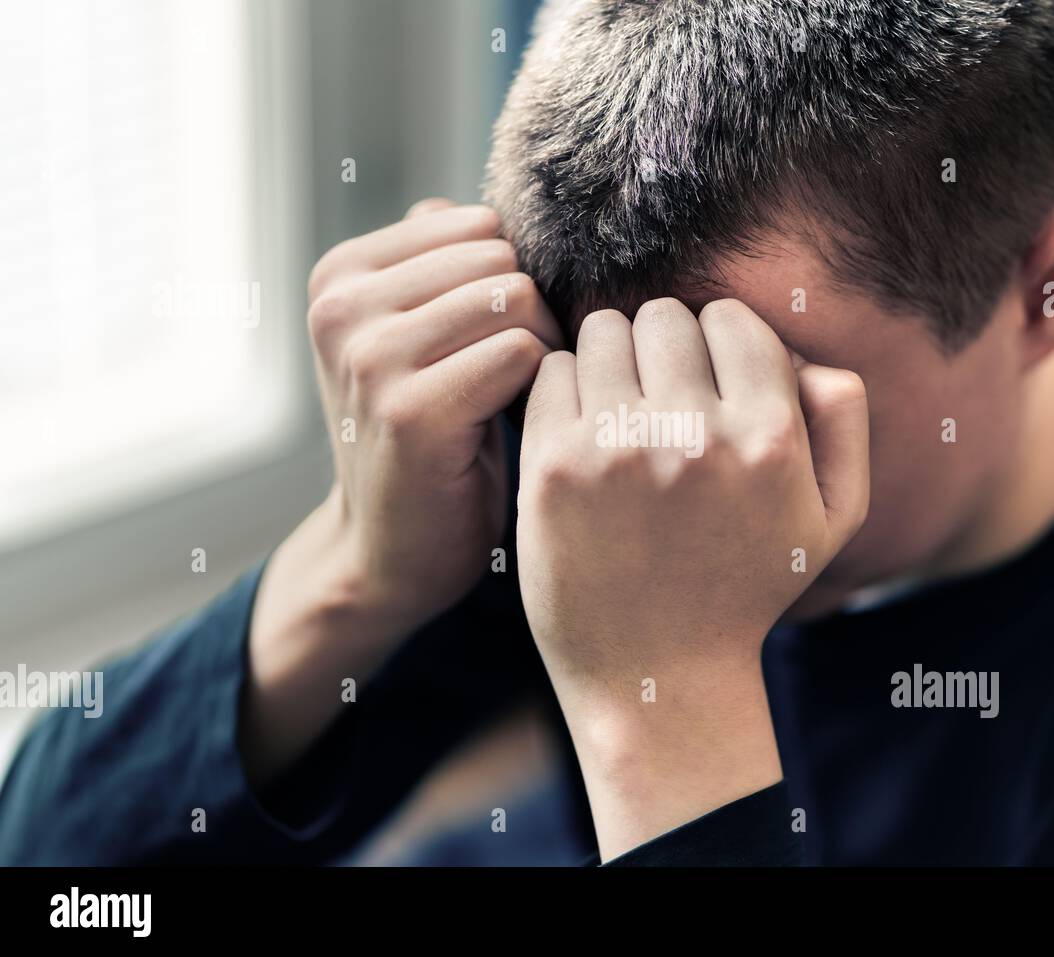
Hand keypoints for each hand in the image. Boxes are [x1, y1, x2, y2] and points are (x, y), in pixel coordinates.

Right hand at [243, 200, 561, 782]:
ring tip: (526, 400)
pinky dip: (543, 389)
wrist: (391, 553)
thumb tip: (495, 205)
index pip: (479, 225)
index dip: (516, 282)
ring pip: (516, 299)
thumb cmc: (432, 440)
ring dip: (546, 352)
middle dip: (536, 315)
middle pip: (501, 259)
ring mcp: (369, 356)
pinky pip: (521, 354)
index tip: (505, 341)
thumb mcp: (420, 340)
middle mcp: (343, 305)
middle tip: (526, 378)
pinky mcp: (410, 411)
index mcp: (342, 274)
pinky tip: (525, 426)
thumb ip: (442, 267)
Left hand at [517, 297, 868, 858]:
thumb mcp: (833, 519)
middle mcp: (696, 436)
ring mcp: (619, 449)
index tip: (706, 382)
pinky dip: (566, 389)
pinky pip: (553, 371)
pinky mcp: (554, 467)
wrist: (658, 677)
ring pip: (606, 331)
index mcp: (770, 440)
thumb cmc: (747, 590)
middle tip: (660, 396)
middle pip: (666, 316)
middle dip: (665, 346)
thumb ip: (843, 421)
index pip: (733, 320)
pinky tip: (583, 433)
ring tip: (620, 411)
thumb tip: (806, 352)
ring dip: (614, 359)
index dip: (719, 342)